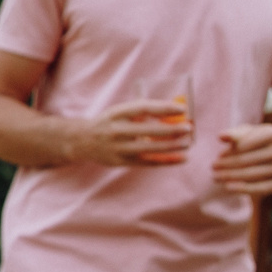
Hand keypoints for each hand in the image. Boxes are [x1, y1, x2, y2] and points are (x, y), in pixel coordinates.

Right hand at [71, 100, 195, 165]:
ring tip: (187, 143)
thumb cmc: (108, 123)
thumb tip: (174, 112)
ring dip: (172, 146)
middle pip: (149, 130)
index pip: (143, 108)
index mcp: (116, 113)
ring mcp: (118, 148)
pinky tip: (181, 158)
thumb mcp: (119, 112)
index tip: (182, 109)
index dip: (164, 108)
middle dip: (172, 130)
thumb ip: (140, 111)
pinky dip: (167, 161)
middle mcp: (116, 130)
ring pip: (150, 149)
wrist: (82, 140)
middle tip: (188, 128)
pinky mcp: (122, 162)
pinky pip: (149, 163)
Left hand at [213, 123, 271, 194]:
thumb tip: (221, 136)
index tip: (219, 155)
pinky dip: (244, 188)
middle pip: (252, 159)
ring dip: (233, 176)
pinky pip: (263, 188)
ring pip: (256, 174)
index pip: (252, 141)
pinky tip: (228, 187)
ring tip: (216, 177)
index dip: (234, 149)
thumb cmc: (261, 140)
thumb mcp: (250, 132)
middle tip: (213, 167)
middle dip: (230, 164)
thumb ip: (236, 134)